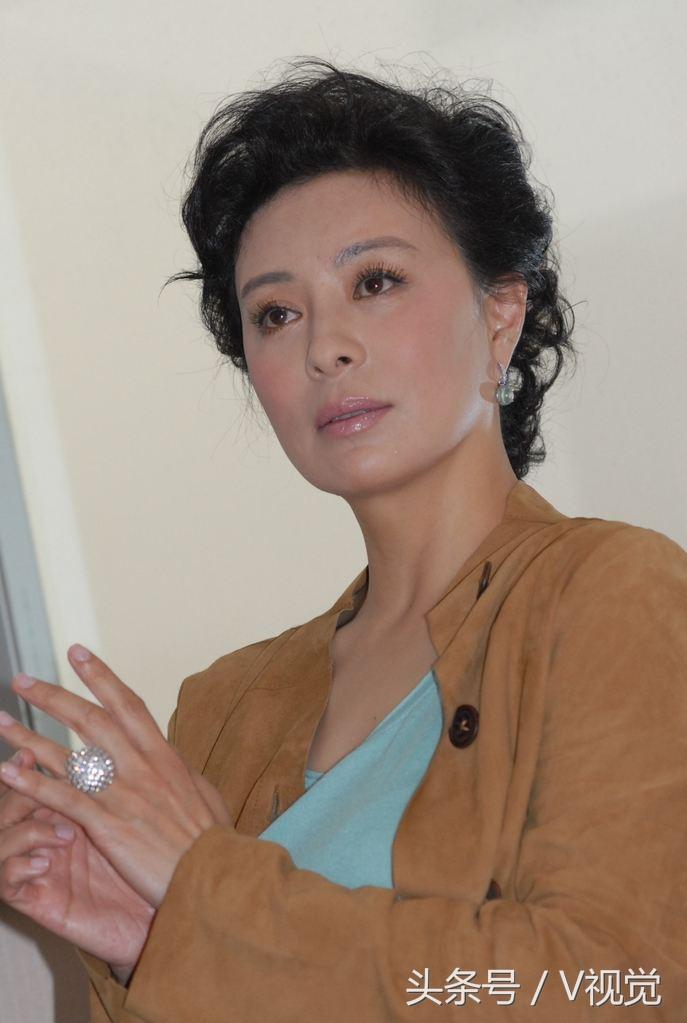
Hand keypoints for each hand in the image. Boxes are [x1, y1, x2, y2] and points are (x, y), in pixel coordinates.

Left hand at [0, 645, 232, 914]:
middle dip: (53, 697)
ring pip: (68, 756)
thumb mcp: (202, 791)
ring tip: (1, 721)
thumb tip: (170, 753)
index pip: (127, 704)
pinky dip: (33, 783)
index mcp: (164, 754)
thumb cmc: (212, 838)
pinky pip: (63, 798)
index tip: (77, 652)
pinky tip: (7, 772)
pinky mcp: (108, 826)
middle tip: (22, 680)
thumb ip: (179, 769)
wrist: (216, 874)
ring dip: (29, 737)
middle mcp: (141, 766)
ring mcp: (123, 795)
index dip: (100, 676)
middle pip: (90, 720)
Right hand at [0, 746, 154, 972]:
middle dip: (16, 780)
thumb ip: (139, 780)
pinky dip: (17, 865)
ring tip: (60, 834)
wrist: (165, 917)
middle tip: (23, 763)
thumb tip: (143, 735)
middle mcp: (53, 836)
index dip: (37, 753)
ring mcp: (43, 867)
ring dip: (24, 826)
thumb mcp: (149, 815)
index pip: (46, 777)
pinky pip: (7, 879)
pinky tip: (41, 863)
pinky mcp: (39, 900)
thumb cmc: (158, 867)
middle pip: (14, 801)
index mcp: (77, 811)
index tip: (41, 740)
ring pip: (2, 836)